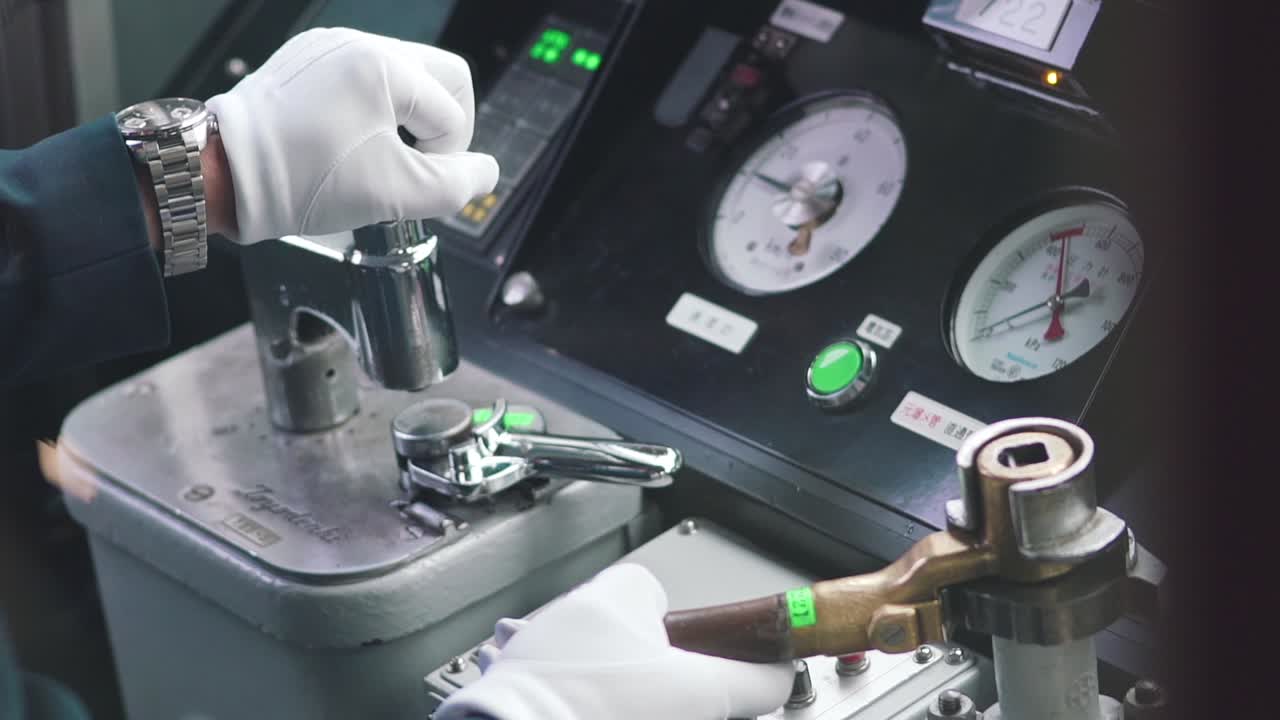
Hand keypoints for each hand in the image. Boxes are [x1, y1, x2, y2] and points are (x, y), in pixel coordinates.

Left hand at [206, 28, 498, 243]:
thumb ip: (459, 185)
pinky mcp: (304, 61)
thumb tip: (485, 173)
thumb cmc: (302, 180)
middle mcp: (358, 43)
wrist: (226, 174)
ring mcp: (328, 47)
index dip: (448, 156)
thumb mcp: (398, 194)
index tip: (419, 183)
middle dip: (441, 125)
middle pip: (441, 76)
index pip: (454, 111)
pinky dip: (368, 109)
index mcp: (385, 66)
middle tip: (418, 162)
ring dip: (405, 118)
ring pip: (401, 76)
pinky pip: (359, 77)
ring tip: (378, 156)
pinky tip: (346, 142)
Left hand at [434, 564, 793, 719]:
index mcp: (611, 596)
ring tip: (616, 715)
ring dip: (597, 688)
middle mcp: (564, 614)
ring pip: (577, 662)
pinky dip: (563, 705)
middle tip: (659, 702)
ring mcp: (529, 652)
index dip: (676, 628)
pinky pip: (545, 689)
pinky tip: (582, 719)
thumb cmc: (598, 707)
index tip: (688, 660)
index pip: (651, 588)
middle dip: (639, 666)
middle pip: (617, 631)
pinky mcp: (507, 689)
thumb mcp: (699, 692)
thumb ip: (748, 680)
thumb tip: (779, 678)